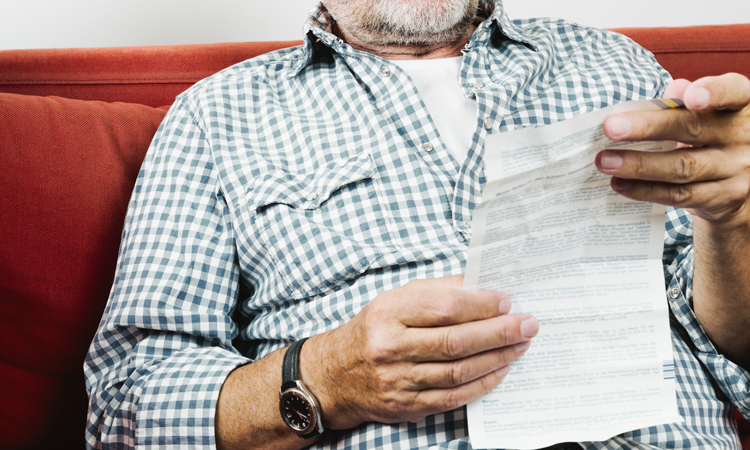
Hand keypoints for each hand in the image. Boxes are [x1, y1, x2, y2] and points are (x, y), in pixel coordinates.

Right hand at [305, 275, 537, 429]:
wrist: (334, 375)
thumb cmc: (371, 331)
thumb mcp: (393, 299)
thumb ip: (435, 290)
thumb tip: (479, 286)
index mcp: (388, 313)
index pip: (443, 307)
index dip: (480, 305)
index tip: (506, 301)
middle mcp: (390, 347)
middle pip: (456, 341)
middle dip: (499, 332)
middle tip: (527, 324)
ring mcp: (398, 380)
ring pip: (458, 371)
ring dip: (497, 358)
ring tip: (520, 345)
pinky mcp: (406, 406)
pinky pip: (453, 397)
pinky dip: (481, 384)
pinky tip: (500, 371)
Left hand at [596, 73, 749, 226]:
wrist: (741, 182)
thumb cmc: (712, 135)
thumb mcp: (706, 114)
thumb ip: (684, 103)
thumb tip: (672, 91)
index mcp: (741, 105)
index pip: (733, 92)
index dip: (713, 92)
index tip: (689, 96)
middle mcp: (743, 135)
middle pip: (693, 129)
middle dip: (648, 128)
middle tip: (611, 128)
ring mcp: (736, 169)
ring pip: (682, 167)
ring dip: (638, 165)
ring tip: (605, 161)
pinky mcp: (723, 197)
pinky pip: (679, 195)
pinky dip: (645, 190)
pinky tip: (619, 183)